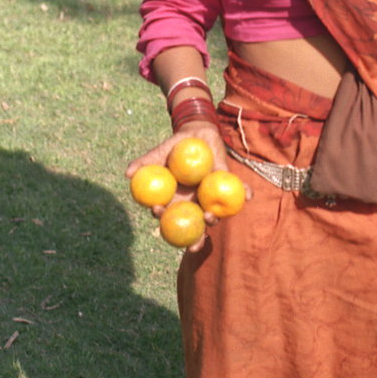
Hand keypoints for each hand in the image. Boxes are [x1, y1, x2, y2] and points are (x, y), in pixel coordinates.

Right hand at [125, 122, 233, 250]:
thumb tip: (127, 173)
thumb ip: (144, 163)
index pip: (171, 222)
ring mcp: (210, 195)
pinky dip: (244, 193)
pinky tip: (249, 195)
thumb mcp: (158, 154)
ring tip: (212, 217)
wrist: (195, 133)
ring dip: (215, 219)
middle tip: (194, 244)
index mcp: (176, 201)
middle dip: (194, 240)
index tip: (163, 233)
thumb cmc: (173, 147)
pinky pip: (236, 190)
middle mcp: (194, 203)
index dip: (168, 232)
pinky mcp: (226, 183)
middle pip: (194, 227)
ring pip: (214, 214)